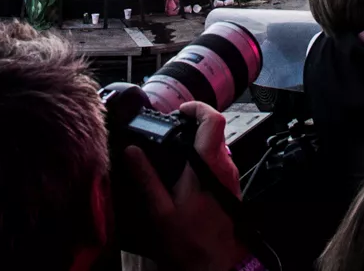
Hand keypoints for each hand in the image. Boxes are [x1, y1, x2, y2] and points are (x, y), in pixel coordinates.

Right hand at [119, 102, 247, 270]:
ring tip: (174, 151)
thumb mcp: (160, 210)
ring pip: (217, 146)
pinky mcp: (230, 186)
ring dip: (197, 143)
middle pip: (215, 130)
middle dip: (193, 125)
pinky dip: (202, 158)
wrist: (213, 264)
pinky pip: (218, 161)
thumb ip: (146, 177)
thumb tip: (132, 151)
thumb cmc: (190, 242)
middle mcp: (224, 167)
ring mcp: (230, 176)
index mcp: (208, 166)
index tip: (180, 111)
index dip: (197, 108)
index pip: (213, 120)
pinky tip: (185, 174)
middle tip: (171, 131)